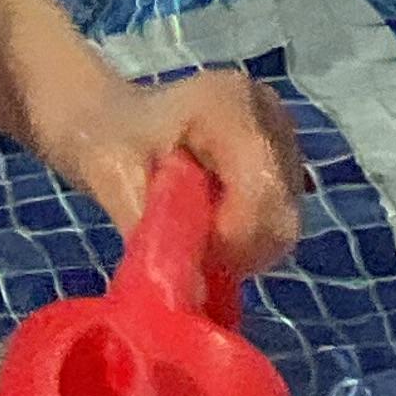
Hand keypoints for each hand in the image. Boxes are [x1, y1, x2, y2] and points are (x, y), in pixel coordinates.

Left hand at [57, 67, 307, 280]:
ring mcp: (283, 137)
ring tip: (196, 233)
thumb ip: (147, 226)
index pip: (262, 187)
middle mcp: (269, 114)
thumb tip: (186, 289)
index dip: (235, 237)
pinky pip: (281, 218)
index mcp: (230, 105)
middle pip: (281, 210)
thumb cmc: (109, 142)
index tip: (192, 254)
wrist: (116, 123)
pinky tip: (215, 222)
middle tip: (192, 252)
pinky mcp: (285, 161)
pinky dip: (250, 236)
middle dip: (239, 248)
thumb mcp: (111, 177)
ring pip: (284, 222)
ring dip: (242, 246)